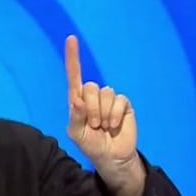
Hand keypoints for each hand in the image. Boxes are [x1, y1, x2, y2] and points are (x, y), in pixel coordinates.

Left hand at [64, 35, 136, 166]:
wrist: (111, 157)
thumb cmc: (91, 145)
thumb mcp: (77, 134)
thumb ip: (76, 117)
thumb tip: (79, 99)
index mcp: (78, 100)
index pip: (74, 76)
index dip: (73, 57)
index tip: (71, 38)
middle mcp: (93, 96)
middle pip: (90, 87)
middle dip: (91, 109)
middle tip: (94, 125)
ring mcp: (109, 99)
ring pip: (105, 93)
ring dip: (103, 114)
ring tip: (104, 127)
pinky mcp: (124, 104)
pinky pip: (119, 101)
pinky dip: (115, 116)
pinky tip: (114, 126)